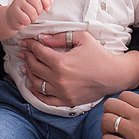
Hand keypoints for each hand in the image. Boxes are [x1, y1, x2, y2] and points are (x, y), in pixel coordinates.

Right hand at [5, 0, 50, 31]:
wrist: (10, 18)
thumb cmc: (24, 12)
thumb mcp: (34, 6)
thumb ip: (43, 2)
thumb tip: (51, 0)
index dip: (46, 3)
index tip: (47, 9)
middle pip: (37, 3)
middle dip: (39, 12)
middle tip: (35, 15)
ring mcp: (17, 4)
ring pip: (32, 12)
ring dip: (33, 18)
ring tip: (29, 18)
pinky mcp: (13, 12)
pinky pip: (25, 19)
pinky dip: (27, 22)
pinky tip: (23, 21)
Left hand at [18, 31, 138, 106]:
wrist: (114, 75)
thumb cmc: (99, 55)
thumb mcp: (82, 38)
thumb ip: (60, 37)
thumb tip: (42, 38)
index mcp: (61, 62)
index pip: (38, 53)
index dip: (30, 46)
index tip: (26, 42)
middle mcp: (59, 79)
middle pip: (35, 67)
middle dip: (28, 58)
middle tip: (24, 53)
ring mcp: (62, 92)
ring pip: (37, 83)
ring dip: (29, 74)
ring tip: (26, 67)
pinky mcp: (67, 101)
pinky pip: (45, 99)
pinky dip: (36, 93)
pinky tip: (32, 86)